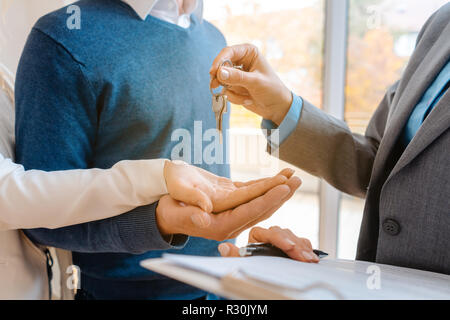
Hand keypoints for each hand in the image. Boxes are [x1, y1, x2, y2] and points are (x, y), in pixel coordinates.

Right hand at [156, 176, 301, 240]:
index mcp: (220, 226)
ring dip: (277, 189)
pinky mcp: (232, 203)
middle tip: (297, 180)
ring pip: (260, 201)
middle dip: (280, 194)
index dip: (267, 200)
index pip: (249, 212)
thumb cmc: (168, 209)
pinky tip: (279, 177)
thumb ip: (191, 211)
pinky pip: (253, 194)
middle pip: (261, 208)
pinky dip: (266, 185)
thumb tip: (204, 214)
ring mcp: (233, 214)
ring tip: (294, 176)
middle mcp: (230, 223)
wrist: (164, 211)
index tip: (283, 188)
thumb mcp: (176, 209)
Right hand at [210, 44, 292, 125]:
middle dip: (221, 78)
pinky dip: (235, 97)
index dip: (219, 61)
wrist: (276, 107)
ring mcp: (236, 74)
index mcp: (249, 52)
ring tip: (246, 96)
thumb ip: (237, 77)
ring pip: (222, 80)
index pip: (228, 52)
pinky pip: (226, 91)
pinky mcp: (234, 86)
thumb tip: (219, 73)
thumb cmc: (272, 90)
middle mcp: (241, 61)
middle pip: (221, 66)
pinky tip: (247, 99)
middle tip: (214, 86)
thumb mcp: (255, 82)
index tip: (213, 72)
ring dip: (232, 91)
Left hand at [217, 226, 318, 262]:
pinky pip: (301, 243)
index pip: (267, 232)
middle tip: (304, 257)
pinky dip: (307, 250)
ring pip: (294, 237)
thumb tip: (223, 247)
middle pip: (283, 234)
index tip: (288, 247)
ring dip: (303, 248)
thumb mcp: (241, 264)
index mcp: (256, 237)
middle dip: (295, 245)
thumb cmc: (248, 268)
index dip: (279, 238)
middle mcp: (270, 236)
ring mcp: (282, 241)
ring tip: (310, 260)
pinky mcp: (292, 247)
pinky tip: (312, 257)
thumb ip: (234, 257)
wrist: (258, 278)